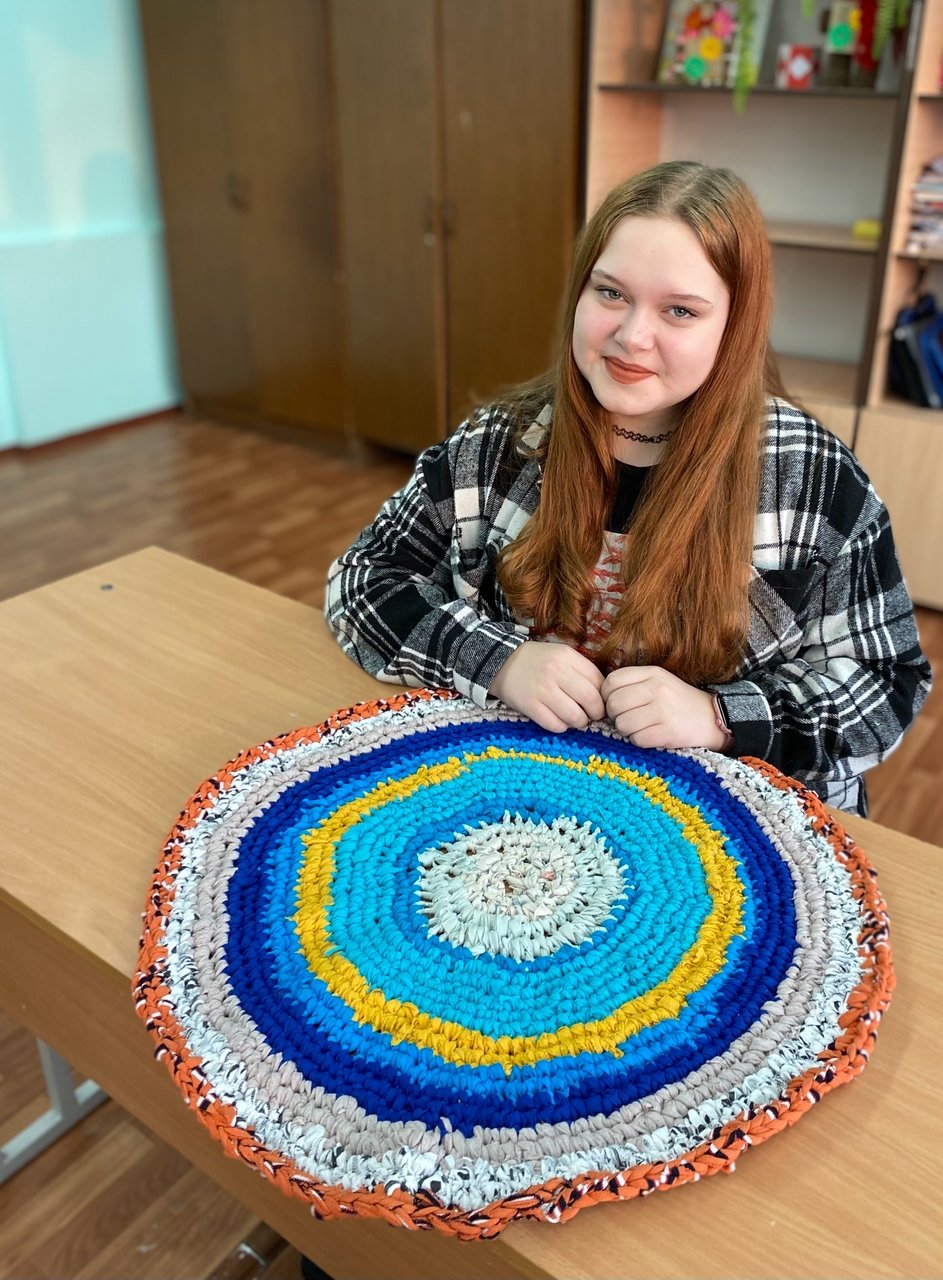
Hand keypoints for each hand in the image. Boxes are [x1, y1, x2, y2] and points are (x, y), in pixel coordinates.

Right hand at [489, 641, 604, 732]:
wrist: (501, 663)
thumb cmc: (538, 662)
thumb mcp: (561, 655)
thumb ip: (582, 670)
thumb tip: (604, 695)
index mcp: (567, 657)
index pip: (599, 682)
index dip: (604, 697)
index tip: (599, 702)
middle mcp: (556, 672)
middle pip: (591, 700)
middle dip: (596, 713)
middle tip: (592, 715)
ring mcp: (542, 690)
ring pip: (575, 716)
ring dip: (579, 722)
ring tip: (575, 719)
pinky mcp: (529, 706)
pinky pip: (555, 725)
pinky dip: (561, 727)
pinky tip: (558, 720)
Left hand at [601, 665, 728, 749]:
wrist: (712, 718)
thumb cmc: (678, 701)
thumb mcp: (658, 682)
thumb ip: (632, 684)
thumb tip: (601, 697)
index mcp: (652, 673)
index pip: (612, 681)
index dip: (606, 695)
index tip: (615, 704)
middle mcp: (656, 689)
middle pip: (613, 704)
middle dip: (614, 715)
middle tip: (626, 719)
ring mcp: (662, 711)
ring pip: (622, 724)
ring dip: (626, 730)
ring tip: (640, 727)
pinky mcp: (667, 732)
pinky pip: (637, 740)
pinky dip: (640, 741)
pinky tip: (651, 736)